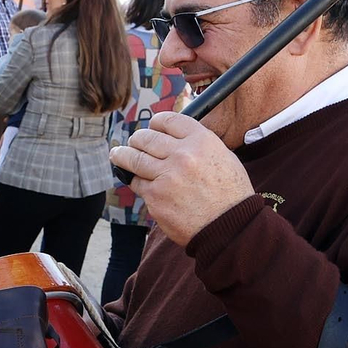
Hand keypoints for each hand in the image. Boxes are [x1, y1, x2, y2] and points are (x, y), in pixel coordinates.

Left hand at [109, 111, 252, 247]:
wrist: (229, 227)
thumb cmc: (230, 194)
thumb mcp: (223, 157)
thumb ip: (198, 144)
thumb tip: (174, 137)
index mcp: (201, 141)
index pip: (167, 120)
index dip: (156, 122)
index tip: (152, 127)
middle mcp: (182, 155)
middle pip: (146, 137)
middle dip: (136, 139)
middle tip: (134, 143)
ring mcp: (166, 176)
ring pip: (133, 158)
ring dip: (122, 155)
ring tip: (117, 154)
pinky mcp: (155, 197)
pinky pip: (137, 183)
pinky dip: (137, 181)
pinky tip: (139, 181)